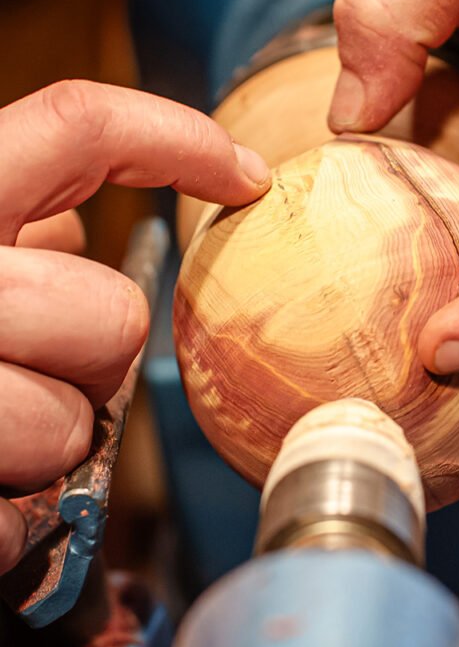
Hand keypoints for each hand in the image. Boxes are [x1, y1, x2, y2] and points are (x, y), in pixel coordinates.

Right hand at [0, 80, 268, 571]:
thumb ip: (9, 232)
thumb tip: (72, 223)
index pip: (74, 128)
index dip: (177, 138)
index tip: (247, 176)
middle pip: (114, 313)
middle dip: (95, 355)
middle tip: (39, 366)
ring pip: (73, 422)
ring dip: (50, 442)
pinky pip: (25, 515)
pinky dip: (17, 517)